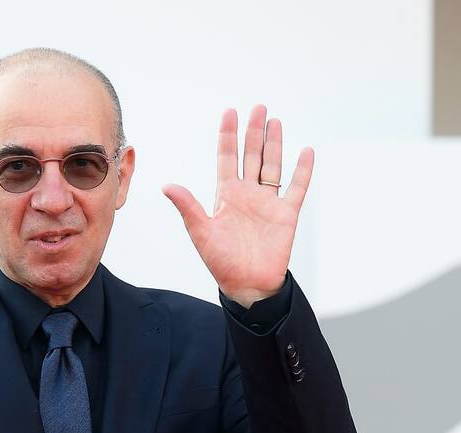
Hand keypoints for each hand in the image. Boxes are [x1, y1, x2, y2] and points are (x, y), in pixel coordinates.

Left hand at [162, 105, 312, 307]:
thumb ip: (188, 206)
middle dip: (254, 132)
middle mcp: (247, 194)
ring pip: (273, 166)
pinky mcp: (286, 215)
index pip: (227, 158)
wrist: (246, 285)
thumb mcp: (200, 232)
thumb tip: (167, 185)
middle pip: (251, 155)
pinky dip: (302, 170)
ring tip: (275, 121)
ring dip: (275, 144)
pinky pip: (296, 188)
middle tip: (258, 107)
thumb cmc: (220, 262)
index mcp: (226, 195)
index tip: (230, 112)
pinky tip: (306, 150)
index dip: (228, 136)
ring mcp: (267, 202)